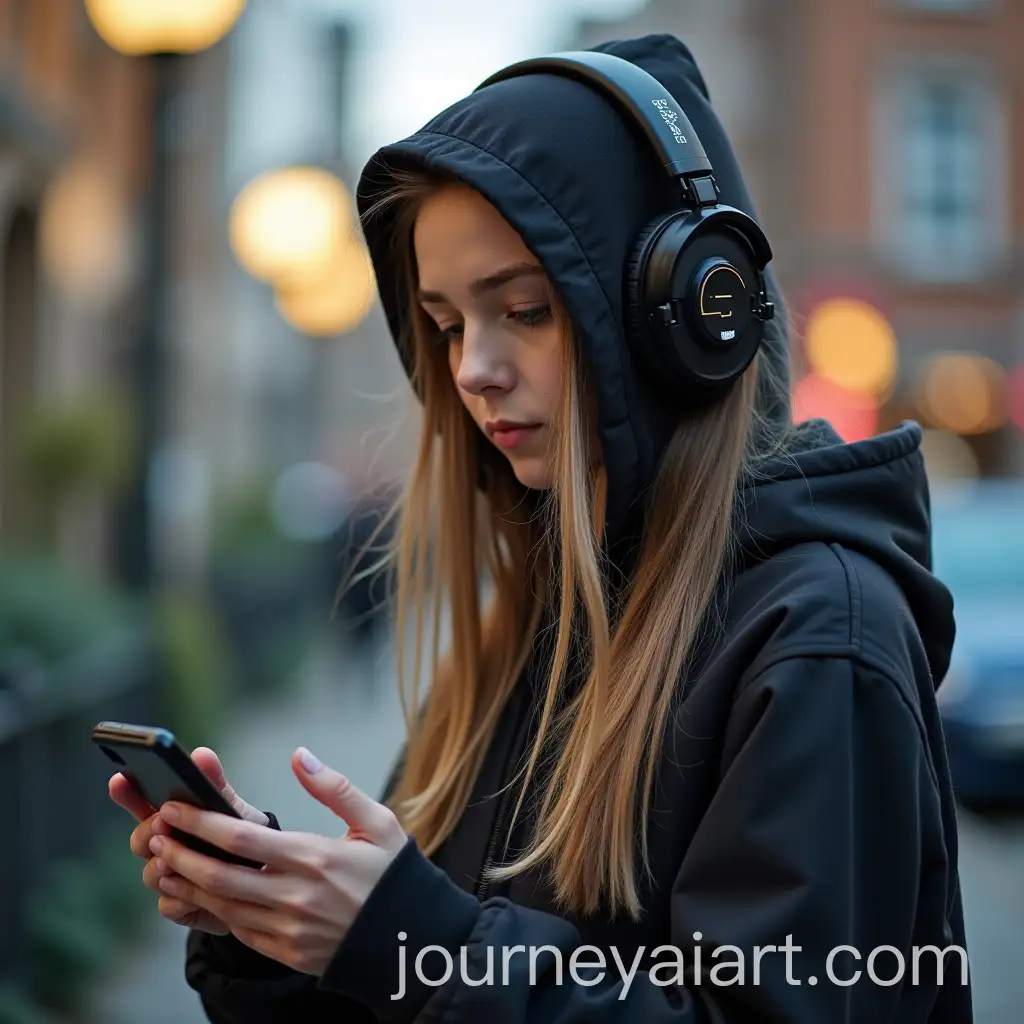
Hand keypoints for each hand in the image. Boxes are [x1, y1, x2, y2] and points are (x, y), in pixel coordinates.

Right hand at [109, 747, 269, 934]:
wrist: (264, 880)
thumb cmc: (242, 836)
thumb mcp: (230, 808)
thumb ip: (214, 784)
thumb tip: (202, 754)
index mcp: (174, 819)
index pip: (141, 803)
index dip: (128, 792)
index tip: (120, 779)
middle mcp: (165, 847)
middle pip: (139, 839)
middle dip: (147, 831)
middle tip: (161, 823)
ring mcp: (168, 877)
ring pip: (150, 874)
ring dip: (161, 867)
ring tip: (173, 861)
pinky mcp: (179, 905)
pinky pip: (169, 905)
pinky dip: (180, 899)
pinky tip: (193, 894)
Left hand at [149, 748, 406, 975]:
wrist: (412, 941)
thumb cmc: (394, 875)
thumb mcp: (378, 822)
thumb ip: (335, 788)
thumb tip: (300, 755)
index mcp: (315, 857)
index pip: (242, 839)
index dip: (201, 823)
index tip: (174, 808)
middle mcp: (296, 895)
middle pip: (220, 876)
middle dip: (181, 854)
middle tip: (155, 836)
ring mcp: (289, 929)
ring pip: (222, 907)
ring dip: (188, 885)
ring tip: (164, 865)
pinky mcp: (288, 952)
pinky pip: (240, 931)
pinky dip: (213, 913)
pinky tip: (201, 896)